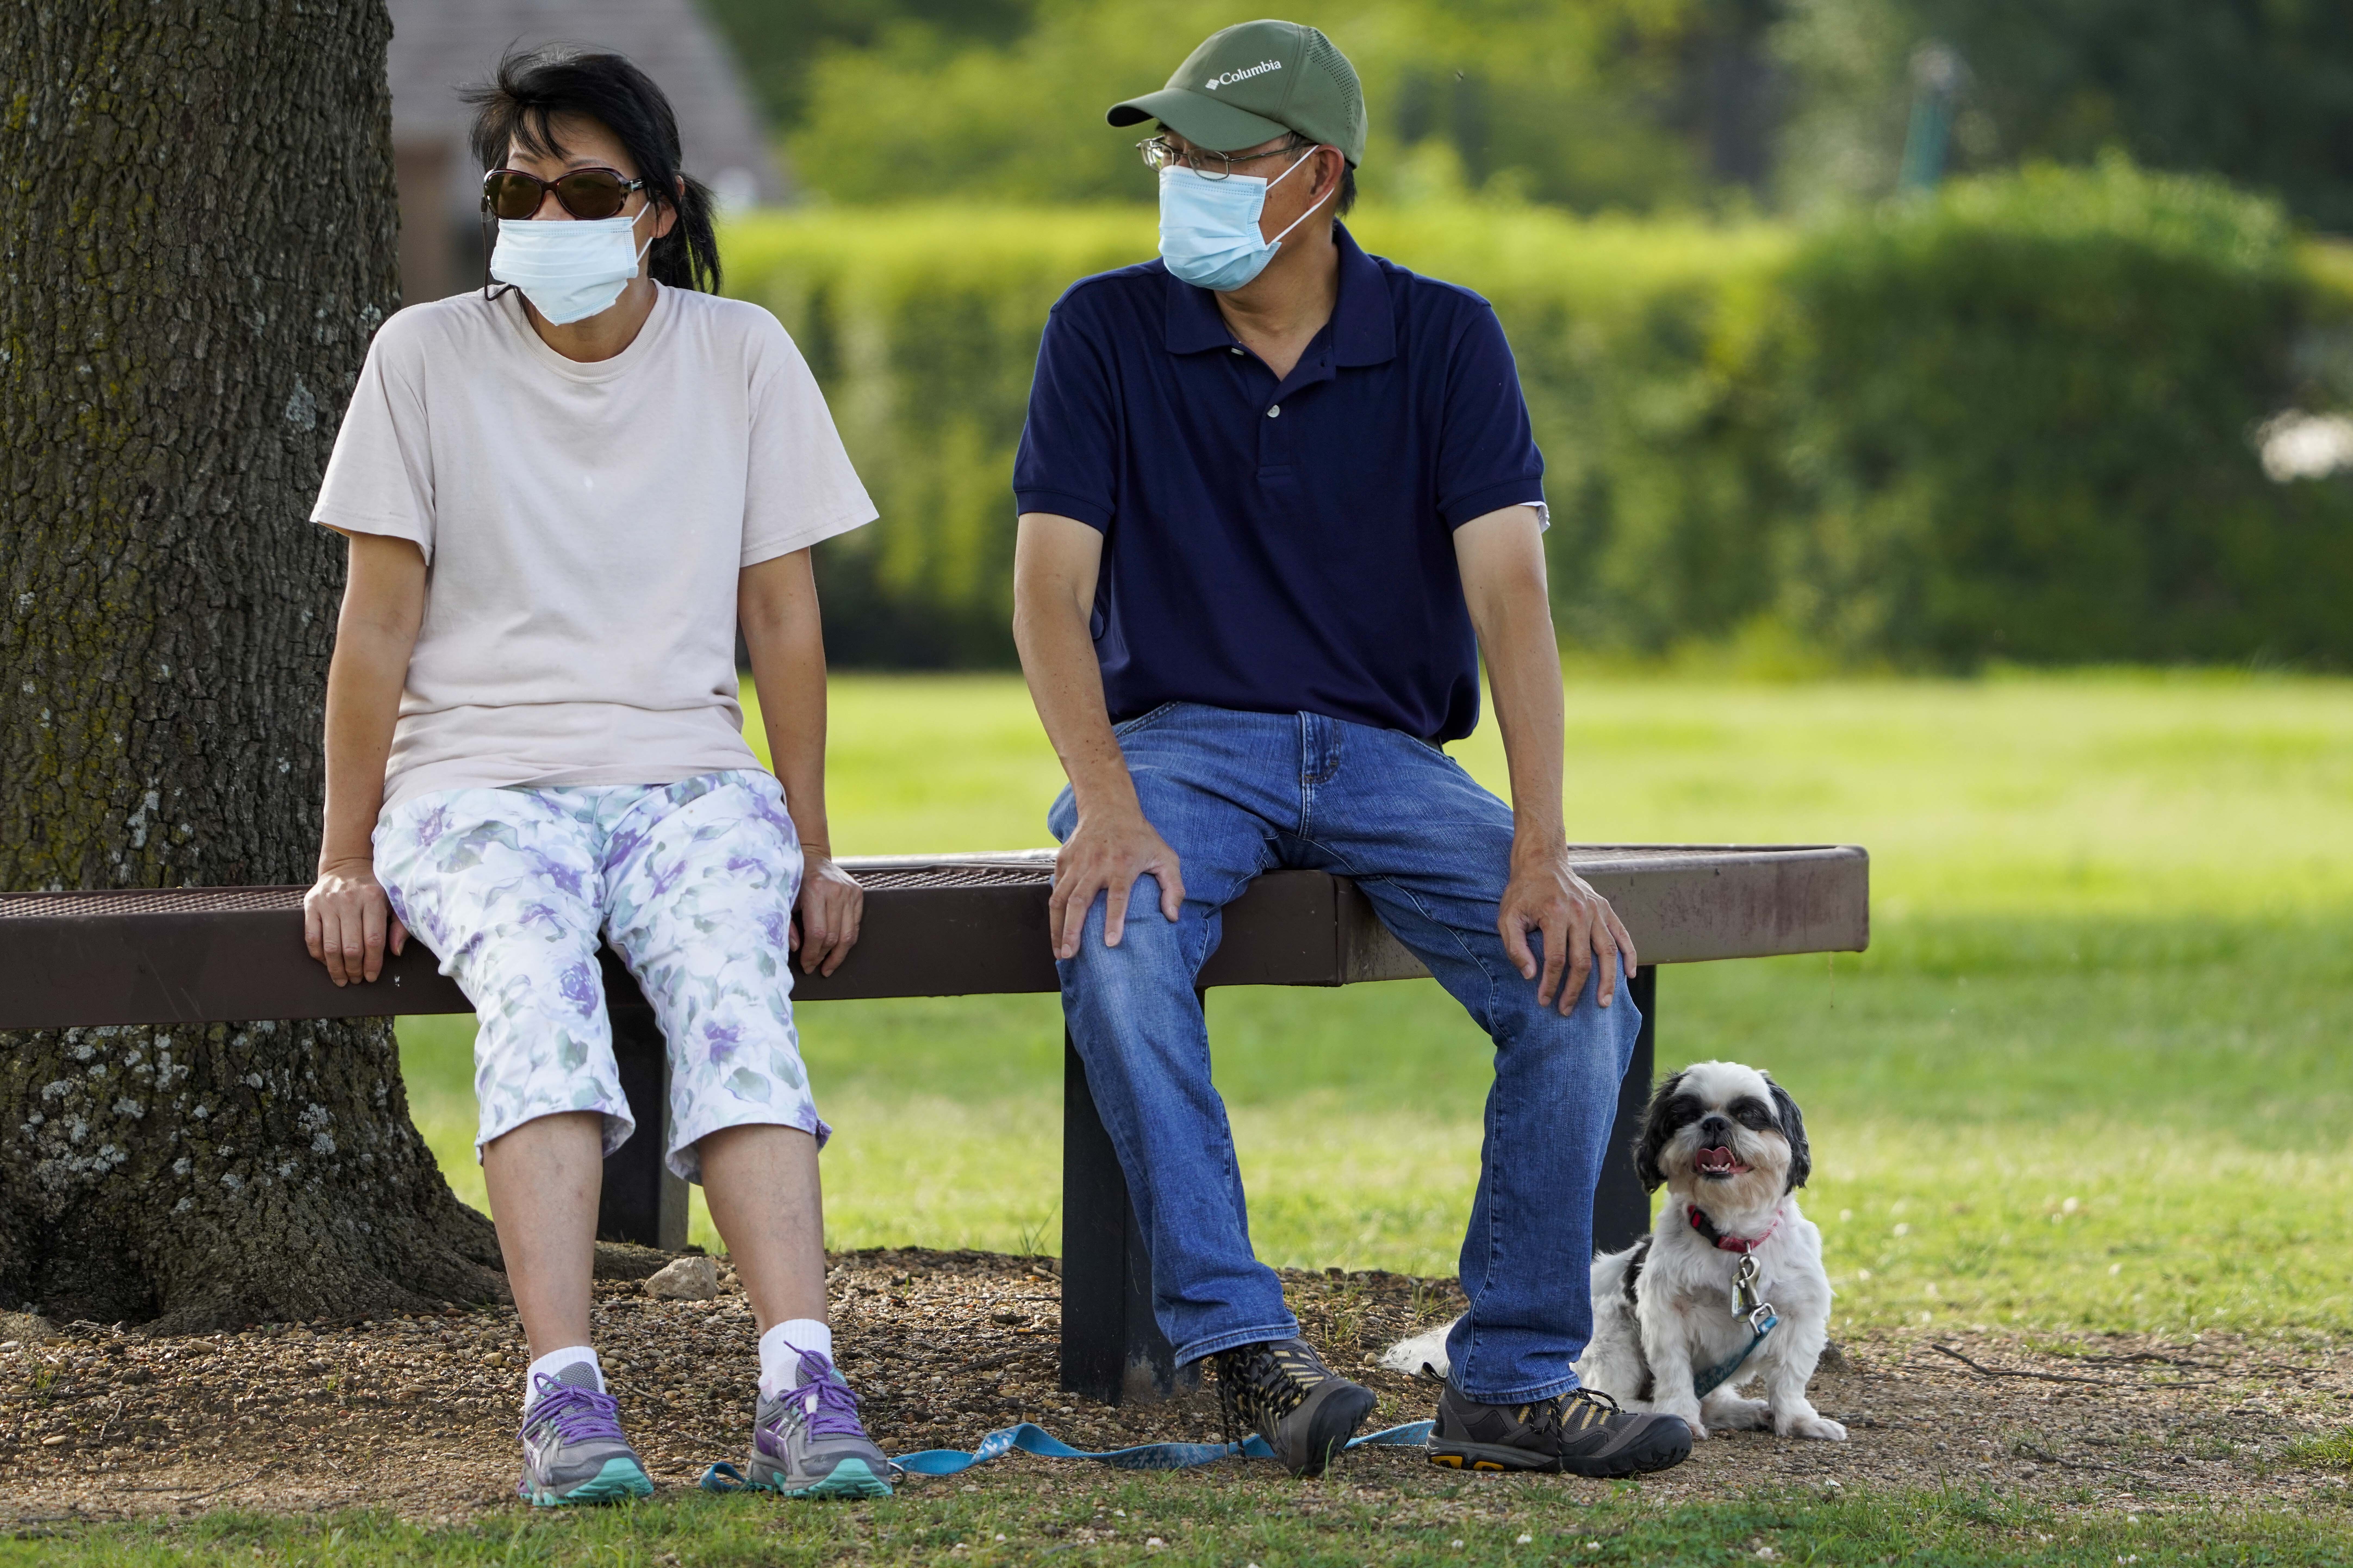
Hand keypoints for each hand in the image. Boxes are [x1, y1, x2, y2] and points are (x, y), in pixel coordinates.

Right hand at [304, 859, 406, 987]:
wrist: (346, 866)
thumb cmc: (374, 890)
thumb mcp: (393, 902)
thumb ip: (398, 926)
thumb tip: (396, 951)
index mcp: (373, 898)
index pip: (373, 940)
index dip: (372, 963)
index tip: (371, 977)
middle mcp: (349, 900)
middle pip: (351, 946)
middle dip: (354, 969)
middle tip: (356, 980)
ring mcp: (327, 902)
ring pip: (330, 946)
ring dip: (335, 968)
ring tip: (342, 978)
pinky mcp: (311, 905)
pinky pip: (311, 937)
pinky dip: (318, 955)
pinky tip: (327, 963)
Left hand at [793, 850, 864, 976]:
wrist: (812, 857)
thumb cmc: (794, 881)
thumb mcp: (785, 901)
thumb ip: (788, 926)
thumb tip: (796, 949)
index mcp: (815, 891)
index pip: (817, 933)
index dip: (812, 954)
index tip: (806, 965)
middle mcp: (835, 891)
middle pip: (833, 936)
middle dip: (823, 957)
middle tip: (815, 967)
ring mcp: (850, 892)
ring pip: (848, 935)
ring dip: (838, 955)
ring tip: (829, 966)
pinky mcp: (858, 893)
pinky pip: (855, 925)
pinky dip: (847, 941)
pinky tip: (838, 950)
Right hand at [1049, 804, 1184, 958]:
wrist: (1108, 807)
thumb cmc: (1140, 836)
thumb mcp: (1165, 856)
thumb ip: (1174, 887)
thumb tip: (1172, 916)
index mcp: (1122, 864)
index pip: (1117, 896)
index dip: (1114, 920)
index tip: (1110, 942)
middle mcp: (1096, 864)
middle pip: (1080, 901)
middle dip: (1072, 930)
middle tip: (1070, 955)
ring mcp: (1076, 862)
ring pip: (1061, 898)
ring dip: (1058, 926)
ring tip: (1060, 951)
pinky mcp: (1062, 860)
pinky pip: (1055, 889)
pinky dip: (1054, 911)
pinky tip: (1057, 930)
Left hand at [1497, 843, 1637, 1014]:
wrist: (1542, 862)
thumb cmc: (1523, 893)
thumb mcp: (1507, 917)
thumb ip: (1515, 947)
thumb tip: (1530, 976)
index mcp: (1554, 914)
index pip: (1556, 959)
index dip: (1550, 984)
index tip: (1545, 1001)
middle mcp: (1580, 912)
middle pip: (1582, 960)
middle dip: (1575, 990)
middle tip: (1567, 1010)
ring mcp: (1596, 910)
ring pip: (1607, 952)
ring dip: (1607, 980)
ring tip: (1604, 1003)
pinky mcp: (1605, 908)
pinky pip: (1621, 934)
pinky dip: (1629, 954)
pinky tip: (1630, 974)